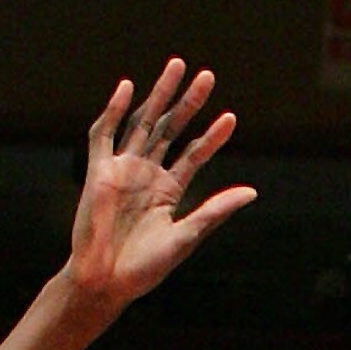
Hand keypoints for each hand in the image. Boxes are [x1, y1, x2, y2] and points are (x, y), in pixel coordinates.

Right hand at [67, 59, 255, 315]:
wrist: (106, 282)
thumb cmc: (145, 267)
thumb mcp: (187, 236)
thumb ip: (215, 210)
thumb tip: (252, 192)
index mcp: (168, 191)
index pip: (195, 155)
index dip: (213, 137)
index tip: (231, 117)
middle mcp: (147, 174)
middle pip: (171, 129)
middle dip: (188, 103)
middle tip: (207, 76)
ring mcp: (123, 169)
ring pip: (143, 123)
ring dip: (158, 95)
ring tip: (176, 67)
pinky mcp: (98, 171)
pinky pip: (104, 134)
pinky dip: (114, 111)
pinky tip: (127, 88)